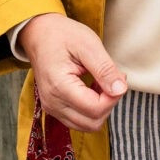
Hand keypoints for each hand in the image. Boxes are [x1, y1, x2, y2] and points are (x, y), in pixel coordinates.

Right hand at [18, 13, 126, 132]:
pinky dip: (90, 110)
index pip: (96, 109)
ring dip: (100, 108)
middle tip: (111, 80)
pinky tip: (92, 89)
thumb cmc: (62, 35)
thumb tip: (120, 90)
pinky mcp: (53, 108)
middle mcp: (52, 102)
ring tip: (100, 83)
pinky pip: (78, 120)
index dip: (114, 97)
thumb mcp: (88, 44)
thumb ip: (105, 69)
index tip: (119, 77)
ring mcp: (51, 107)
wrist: (38, 33)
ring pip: (87, 125)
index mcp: (59, 86)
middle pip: (93, 122)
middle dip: (109, 104)